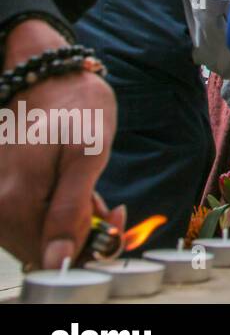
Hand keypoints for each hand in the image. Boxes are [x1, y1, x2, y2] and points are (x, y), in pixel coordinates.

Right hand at [0, 66, 117, 267]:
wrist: (52, 76)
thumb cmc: (76, 107)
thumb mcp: (88, 156)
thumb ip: (71, 210)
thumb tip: (58, 257)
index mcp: (14, 200)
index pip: (50, 255)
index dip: (89, 244)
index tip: (113, 215)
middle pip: (41, 247)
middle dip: (80, 231)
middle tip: (103, 200)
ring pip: (37, 233)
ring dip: (68, 220)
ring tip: (85, 187)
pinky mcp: (0, 190)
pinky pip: (29, 217)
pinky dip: (55, 209)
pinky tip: (68, 186)